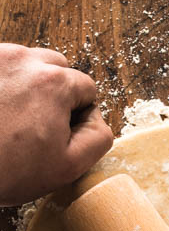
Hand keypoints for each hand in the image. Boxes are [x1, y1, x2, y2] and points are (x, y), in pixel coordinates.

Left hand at [0, 43, 112, 204]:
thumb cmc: (5, 171)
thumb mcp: (67, 167)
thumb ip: (98, 139)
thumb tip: (96, 119)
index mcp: (54, 82)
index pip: (86, 88)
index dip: (79, 115)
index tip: (59, 135)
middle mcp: (23, 60)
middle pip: (56, 68)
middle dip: (54, 94)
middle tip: (37, 128)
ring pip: (26, 65)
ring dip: (26, 88)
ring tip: (11, 121)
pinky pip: (1, 69)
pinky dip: (2, 87)